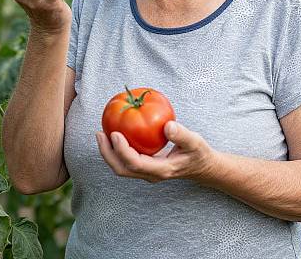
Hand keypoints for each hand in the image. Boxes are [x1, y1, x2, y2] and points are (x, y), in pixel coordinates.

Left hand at [95, 121, 217, 183]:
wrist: (201, 167)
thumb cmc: (198, 153)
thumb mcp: (195, 142)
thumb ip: (182, 135)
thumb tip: (167, 125)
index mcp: (161, 170)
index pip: (135, 164)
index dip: (122, 150)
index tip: (115, 133)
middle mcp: (150, 174)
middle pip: (122, 169)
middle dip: (107, 153)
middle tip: (99, 133)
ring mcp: (146, 172)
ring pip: (121, 167)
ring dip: (109, 152)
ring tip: (102, 133)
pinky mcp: (145, 166)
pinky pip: (126, 160)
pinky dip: (117, 149)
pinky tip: (115, 132)